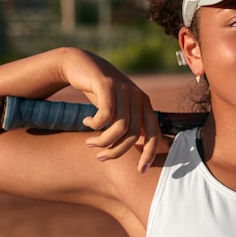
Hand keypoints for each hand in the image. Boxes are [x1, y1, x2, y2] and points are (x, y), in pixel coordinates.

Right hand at [59, 48, 160, 171]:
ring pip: (120, 128)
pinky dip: (94, 125)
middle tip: (100, 157)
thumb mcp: (118, 109)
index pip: (154, 134)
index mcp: (144, 104)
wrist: (80, 64)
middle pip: (134, 135)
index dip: (150, 154)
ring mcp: (124, 89)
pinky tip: (86, 122)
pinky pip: (105, 115)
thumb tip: (134, 150)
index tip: (141, 172)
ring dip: (102, 141)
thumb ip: (128, 125)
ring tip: (89, 143)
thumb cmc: (100, 93)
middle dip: (116, 152)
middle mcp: (138, 96)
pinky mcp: (107, 84)